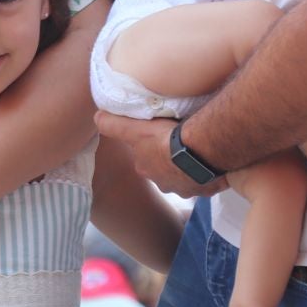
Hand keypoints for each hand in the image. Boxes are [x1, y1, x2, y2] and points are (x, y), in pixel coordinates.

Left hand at [94, 112, 229, 198]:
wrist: (199, 152)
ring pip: (185, 177)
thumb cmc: (164, 140)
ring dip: (189, 167)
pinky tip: (210, 161)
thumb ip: (113, 125)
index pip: (145, 160)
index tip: (159, 140)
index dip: (150, 150)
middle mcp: (165, 184)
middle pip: (165, 171)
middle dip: (170, 162)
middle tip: (179, 144)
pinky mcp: (206, 189)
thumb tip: (96, 117)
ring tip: (196, 152)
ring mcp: (187, 189)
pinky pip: (206, 180)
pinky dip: (207, 172)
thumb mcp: (134, 129)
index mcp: (146, 170)